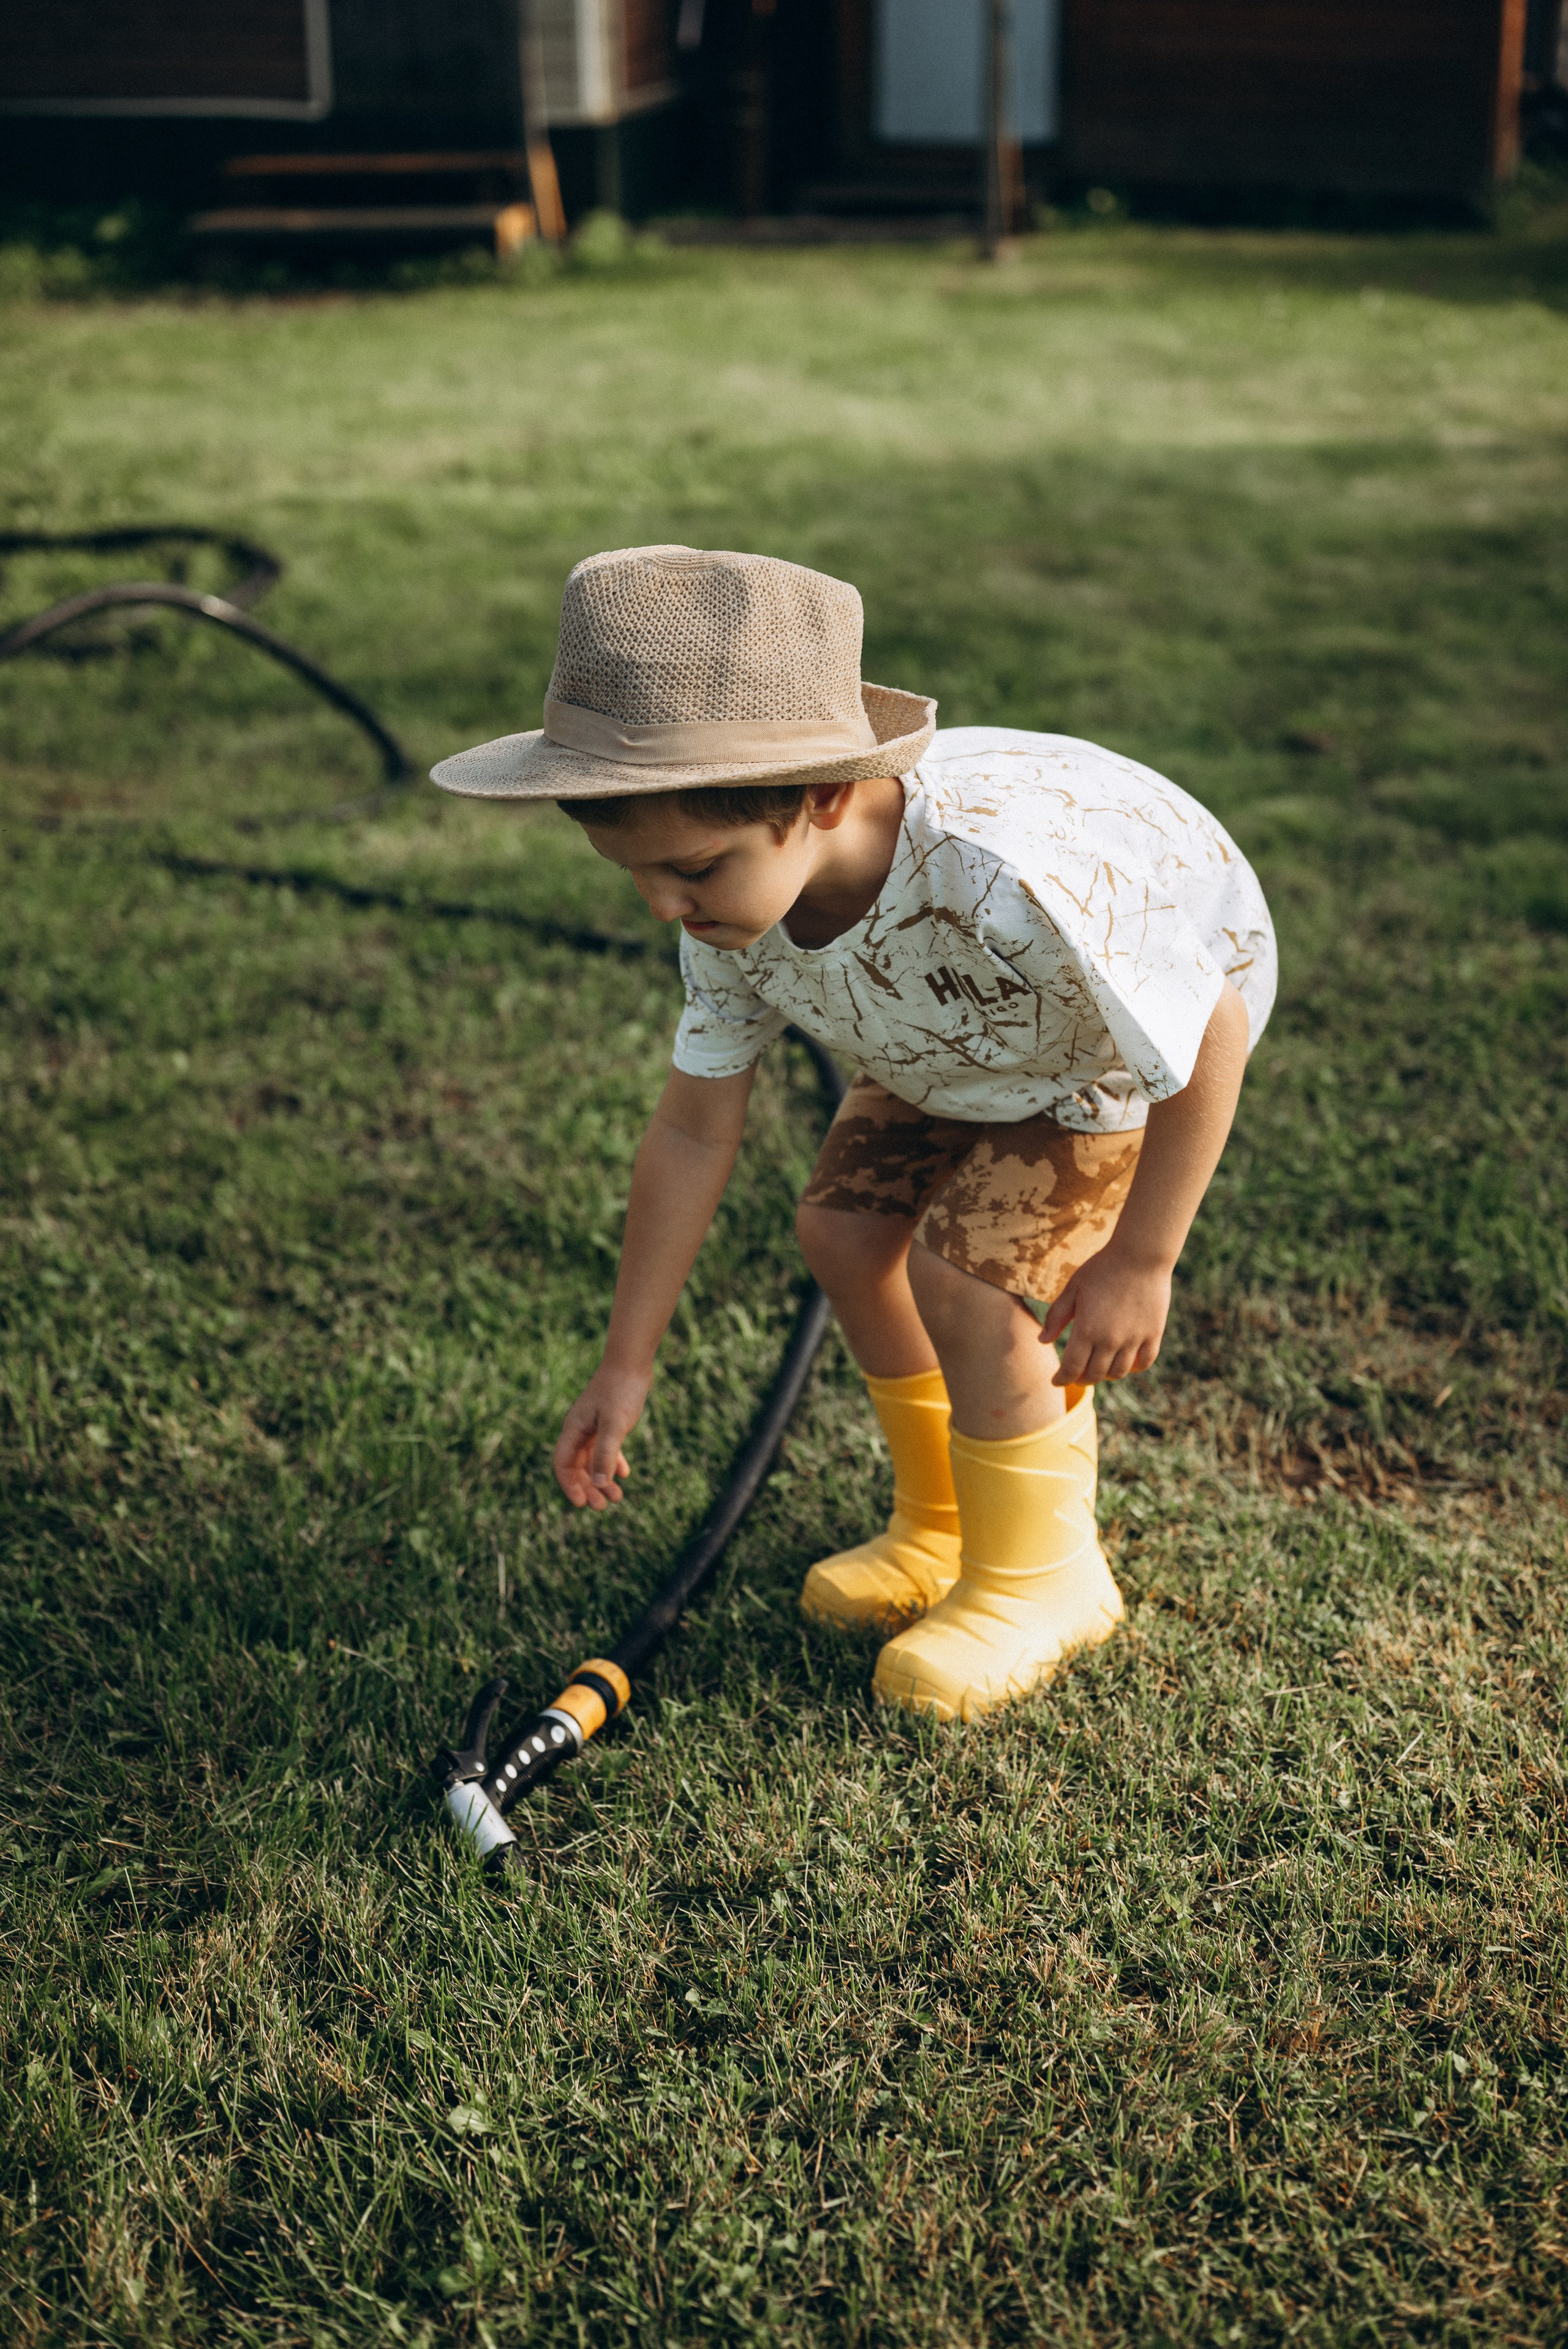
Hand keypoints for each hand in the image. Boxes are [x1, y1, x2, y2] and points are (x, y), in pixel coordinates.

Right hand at [553, 1362, 650, 1508]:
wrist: (632, 1362)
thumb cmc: (621, 1390)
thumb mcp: (615, 1425)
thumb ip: (606, 1454)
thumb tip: (599, 1484)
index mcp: (573, 1429)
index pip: (563, 1465)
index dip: (570, 1486)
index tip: (582, 1504)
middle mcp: (579, 1429)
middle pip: (577, 1467)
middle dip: (588, 1488)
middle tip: (603, 1507)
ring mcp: (593, 1425)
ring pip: (592, 1460)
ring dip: (602, 1479)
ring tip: (618, 1498)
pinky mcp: (608, 1421)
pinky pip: (605, 1448)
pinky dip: (613, 1463)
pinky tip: (624, 1474)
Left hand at [1039, 1245, 1171, 1387]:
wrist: (1140, 1255)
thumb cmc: (1102, 1269)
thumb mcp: (1073, 1289)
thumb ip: (1057, 1317)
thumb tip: (1042, 1340)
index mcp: (1087, 1330)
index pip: (1071, 1368)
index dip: (1062, 1379)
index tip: (1056, 1381)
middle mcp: (1110, 1340)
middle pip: (1094, 1375)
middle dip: (1081, 1379)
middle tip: (1076, 1376)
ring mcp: (1134, 1339)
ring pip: (1118, 1372)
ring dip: (1106, 1375)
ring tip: (1099, 1368)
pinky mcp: (1153, 1334)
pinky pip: (1143, 1362)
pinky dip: (1133, 1367)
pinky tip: (1125, 1362)